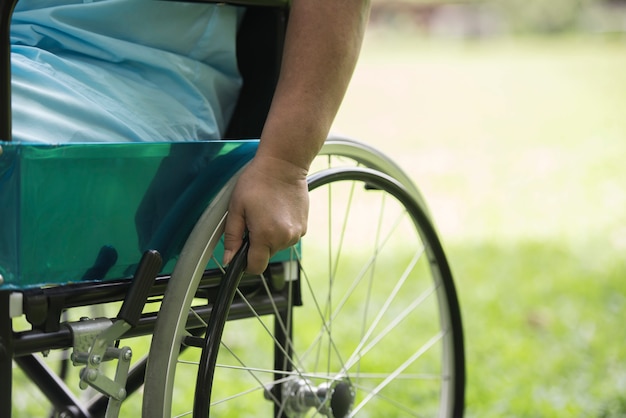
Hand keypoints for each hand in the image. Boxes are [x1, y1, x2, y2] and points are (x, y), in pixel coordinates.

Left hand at [223, 156, 308, 273]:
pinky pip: (288, 237)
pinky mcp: (304, 227)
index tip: (242, 252)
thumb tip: (228, 259)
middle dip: (257, 245)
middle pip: (266, 256)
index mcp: (265, 235)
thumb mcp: (236, 208)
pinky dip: (281, 230)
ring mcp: (297, 233)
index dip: (246, 264)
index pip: (256, 267)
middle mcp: (284, 238)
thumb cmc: (258, 181)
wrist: (284, 165)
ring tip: (267, 213)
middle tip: (253, 221)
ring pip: (277, 246)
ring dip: (270, 237)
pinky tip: (277, 212)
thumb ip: (232, 237)